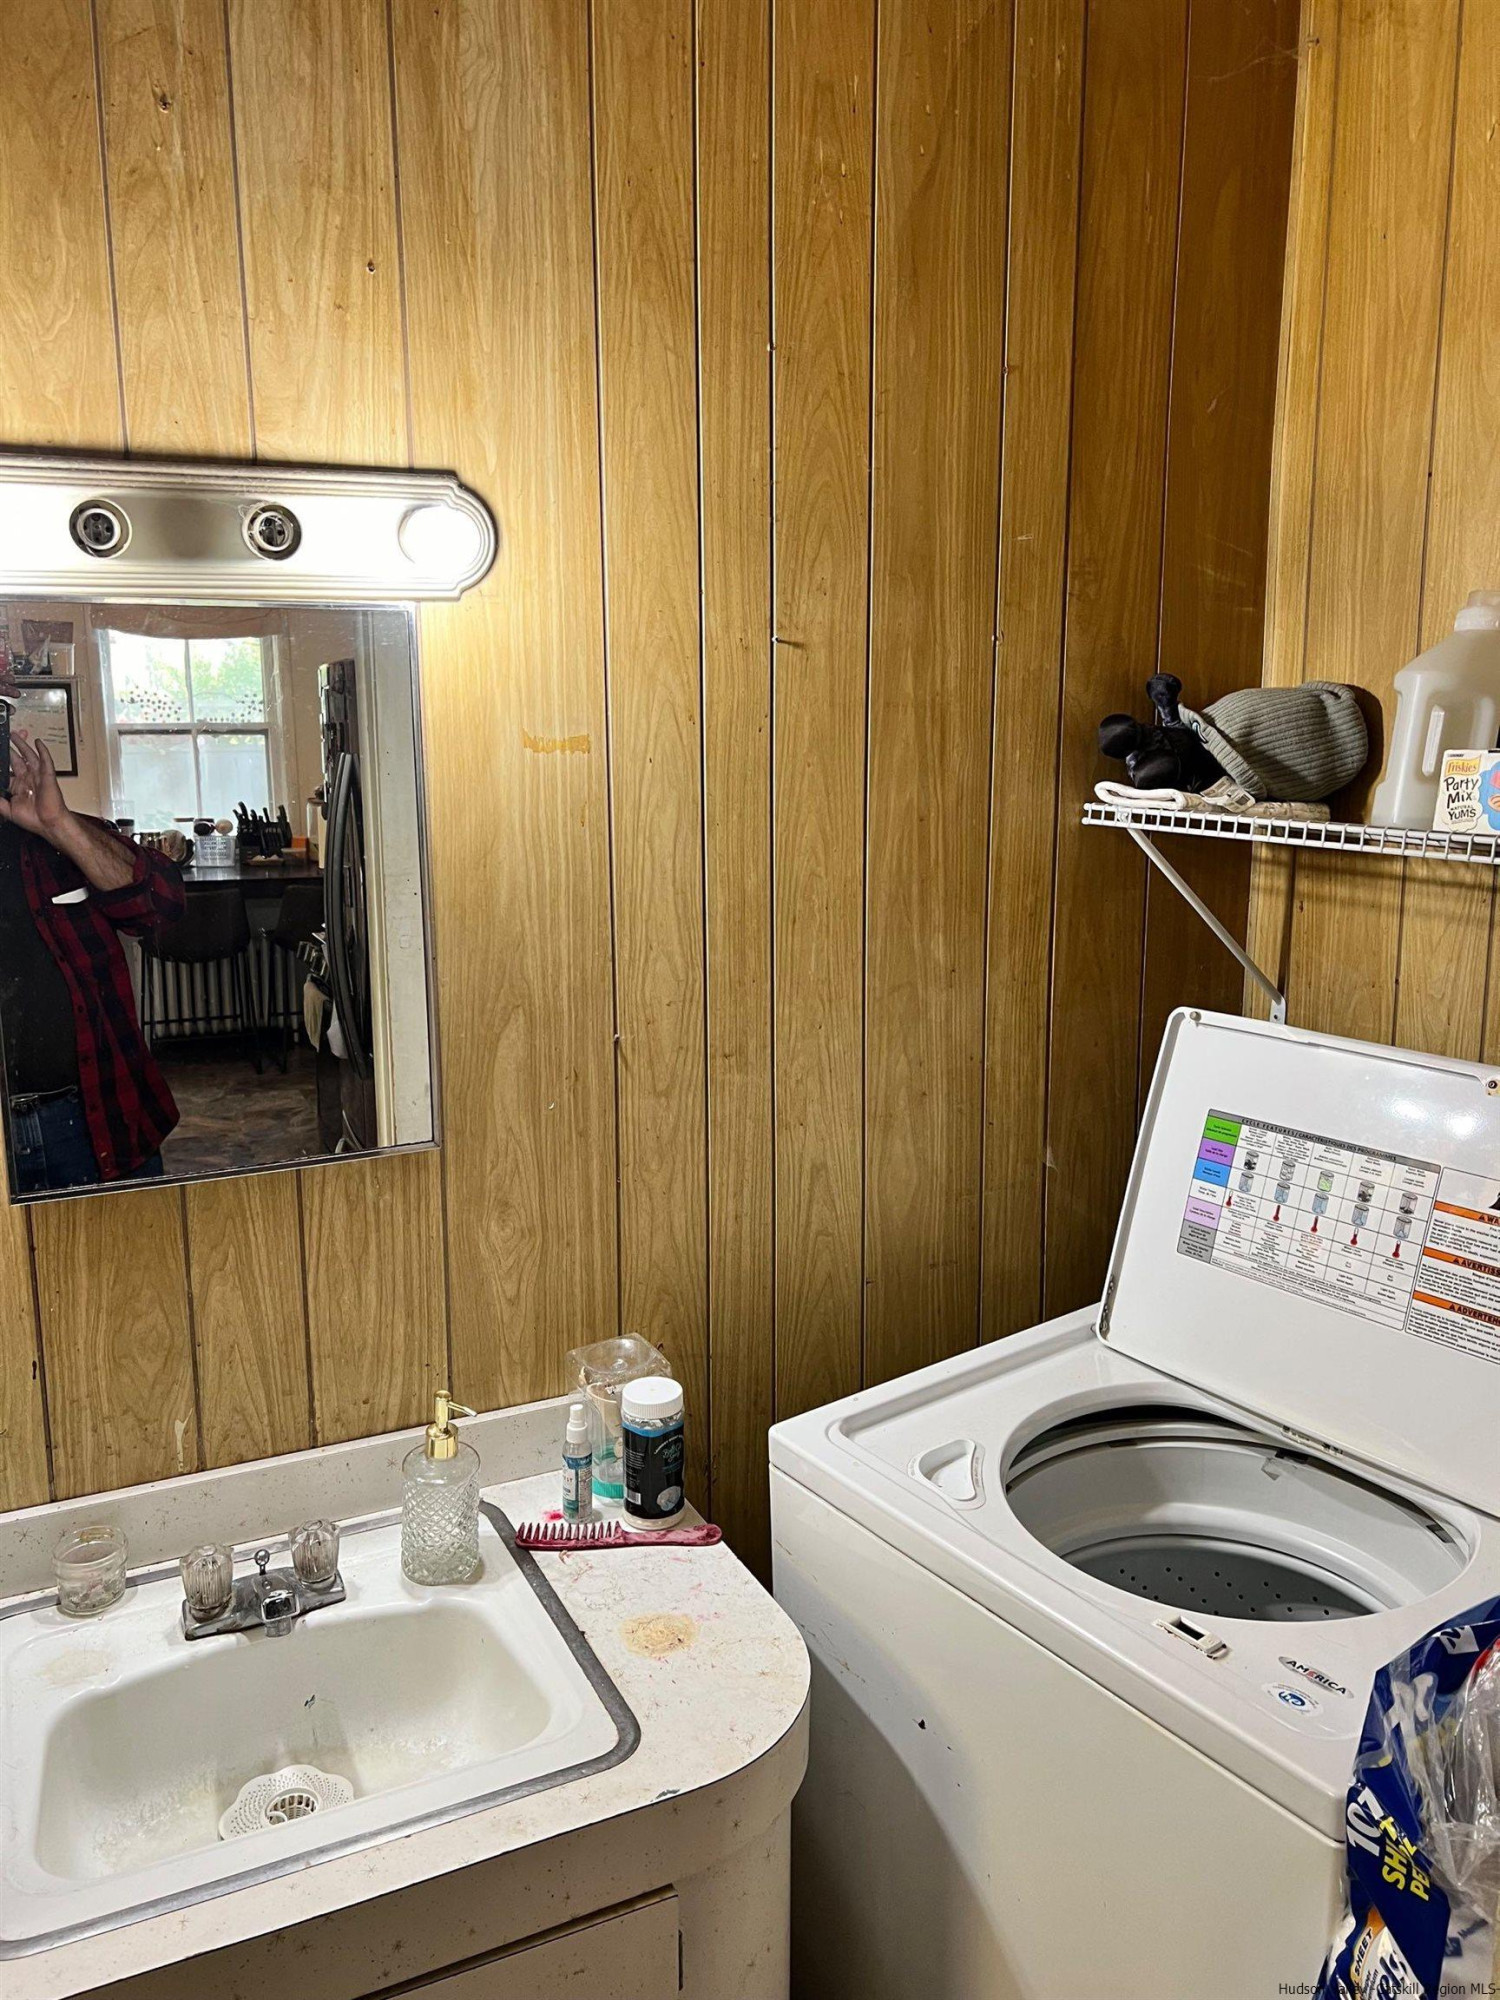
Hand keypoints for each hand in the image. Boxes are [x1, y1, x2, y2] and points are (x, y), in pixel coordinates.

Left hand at [1, 730, 71, 844]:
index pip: (9, 770)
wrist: (49, 823)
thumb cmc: (34, 820)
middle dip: (12, 749)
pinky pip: (45, 760)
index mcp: (19, 787)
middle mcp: (28, 779)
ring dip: (23, 745)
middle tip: (8, 739)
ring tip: (16, 735)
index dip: (2, 762)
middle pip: (18, 759)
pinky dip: (42, 750)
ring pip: (29, 756)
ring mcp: (38, 776)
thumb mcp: (8, 810)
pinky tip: (38, 742)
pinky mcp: (47, 776)